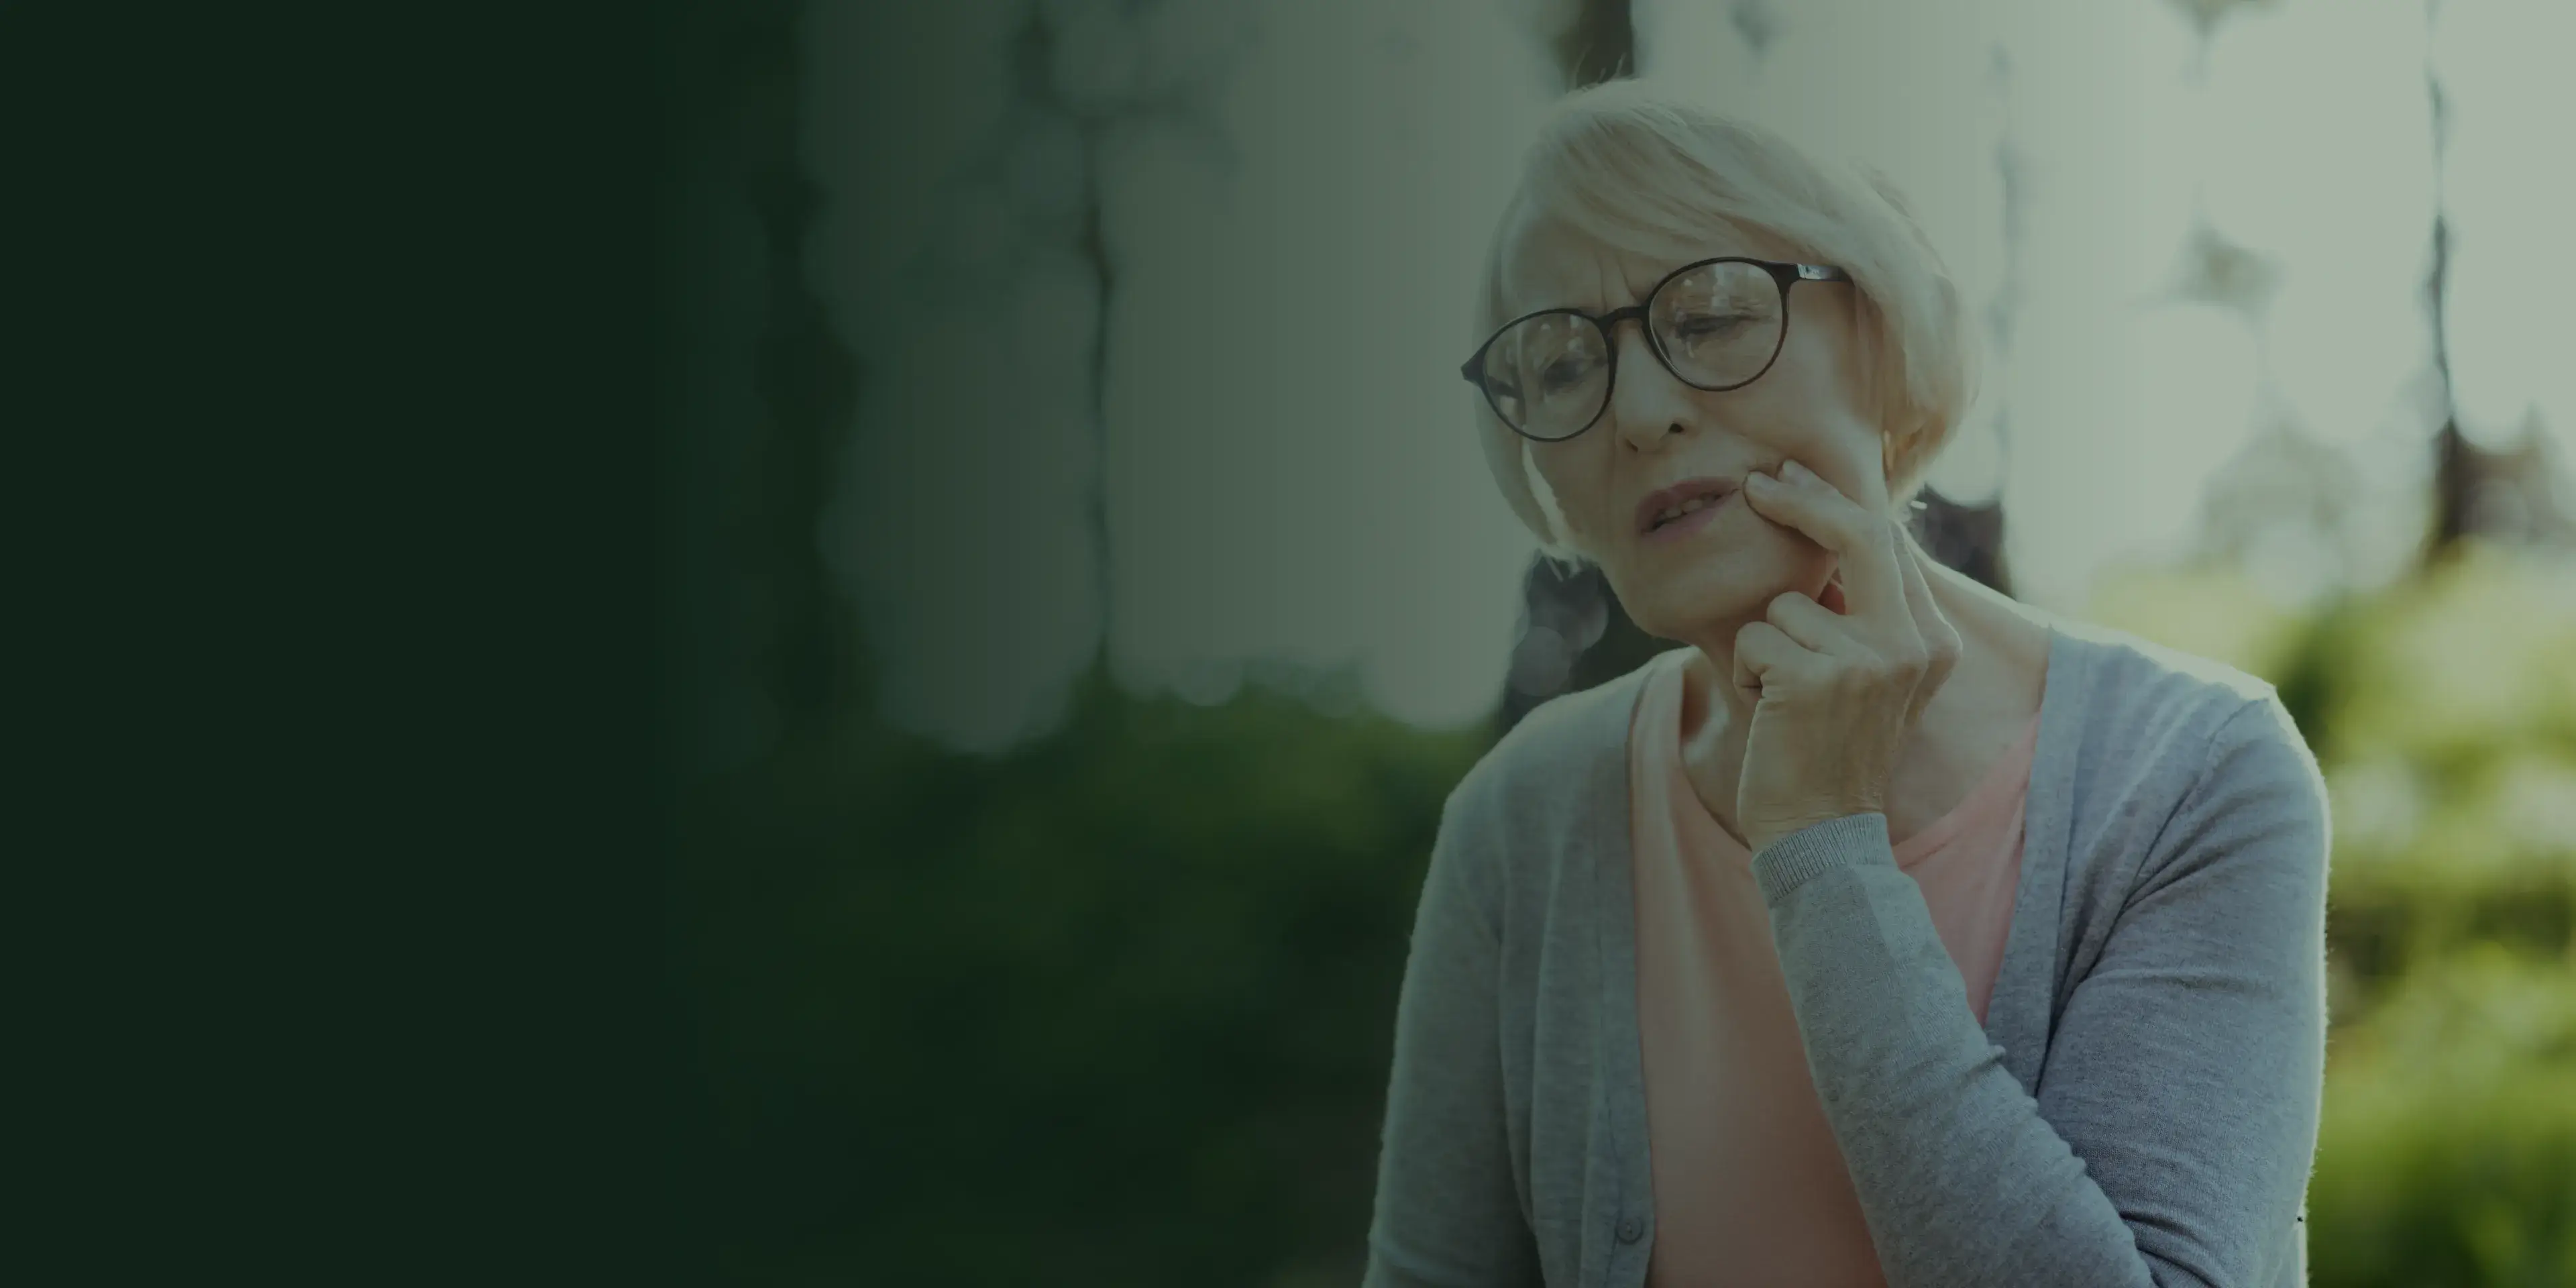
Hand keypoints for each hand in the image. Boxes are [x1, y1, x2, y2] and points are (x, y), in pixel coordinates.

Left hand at [1730, 459, 1961, 854]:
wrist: (1822, 831)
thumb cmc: (1832, 749)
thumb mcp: (1875, 679)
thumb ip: (1871, 613)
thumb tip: (1842, 527)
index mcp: (1934, 640)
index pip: (1891, 544)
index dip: (1838, 503)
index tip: (1794, 477)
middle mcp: (1912, 644)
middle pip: (1860, 535)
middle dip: (1803, 500)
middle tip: (1758, 483)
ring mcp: (1868, 660)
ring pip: (1785, 604)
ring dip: (1767, 646)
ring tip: (1786, 697)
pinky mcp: (1817, 677)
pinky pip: (1756, 637)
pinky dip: (1749, 672)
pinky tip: (1772, 713)